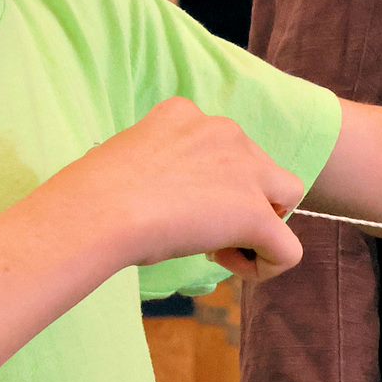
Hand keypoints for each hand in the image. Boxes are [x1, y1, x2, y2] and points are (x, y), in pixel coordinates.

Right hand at [59, 98, 305, 280]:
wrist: (98, 209)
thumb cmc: (93, 193)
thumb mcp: (127, 160)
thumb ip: (155, 167)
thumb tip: (158, 198)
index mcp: (187, 114)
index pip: (222, 144)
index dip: (209, 181)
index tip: (177, 204)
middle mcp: (224, 131)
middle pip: (261, 166)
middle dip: (242, 198)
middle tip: (202, 228)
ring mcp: (246, 170)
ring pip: (288, 195)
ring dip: (262, 223)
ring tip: (221, 248)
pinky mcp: (255, 214)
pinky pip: (288, 248)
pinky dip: (268, 265)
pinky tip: (231, 267)